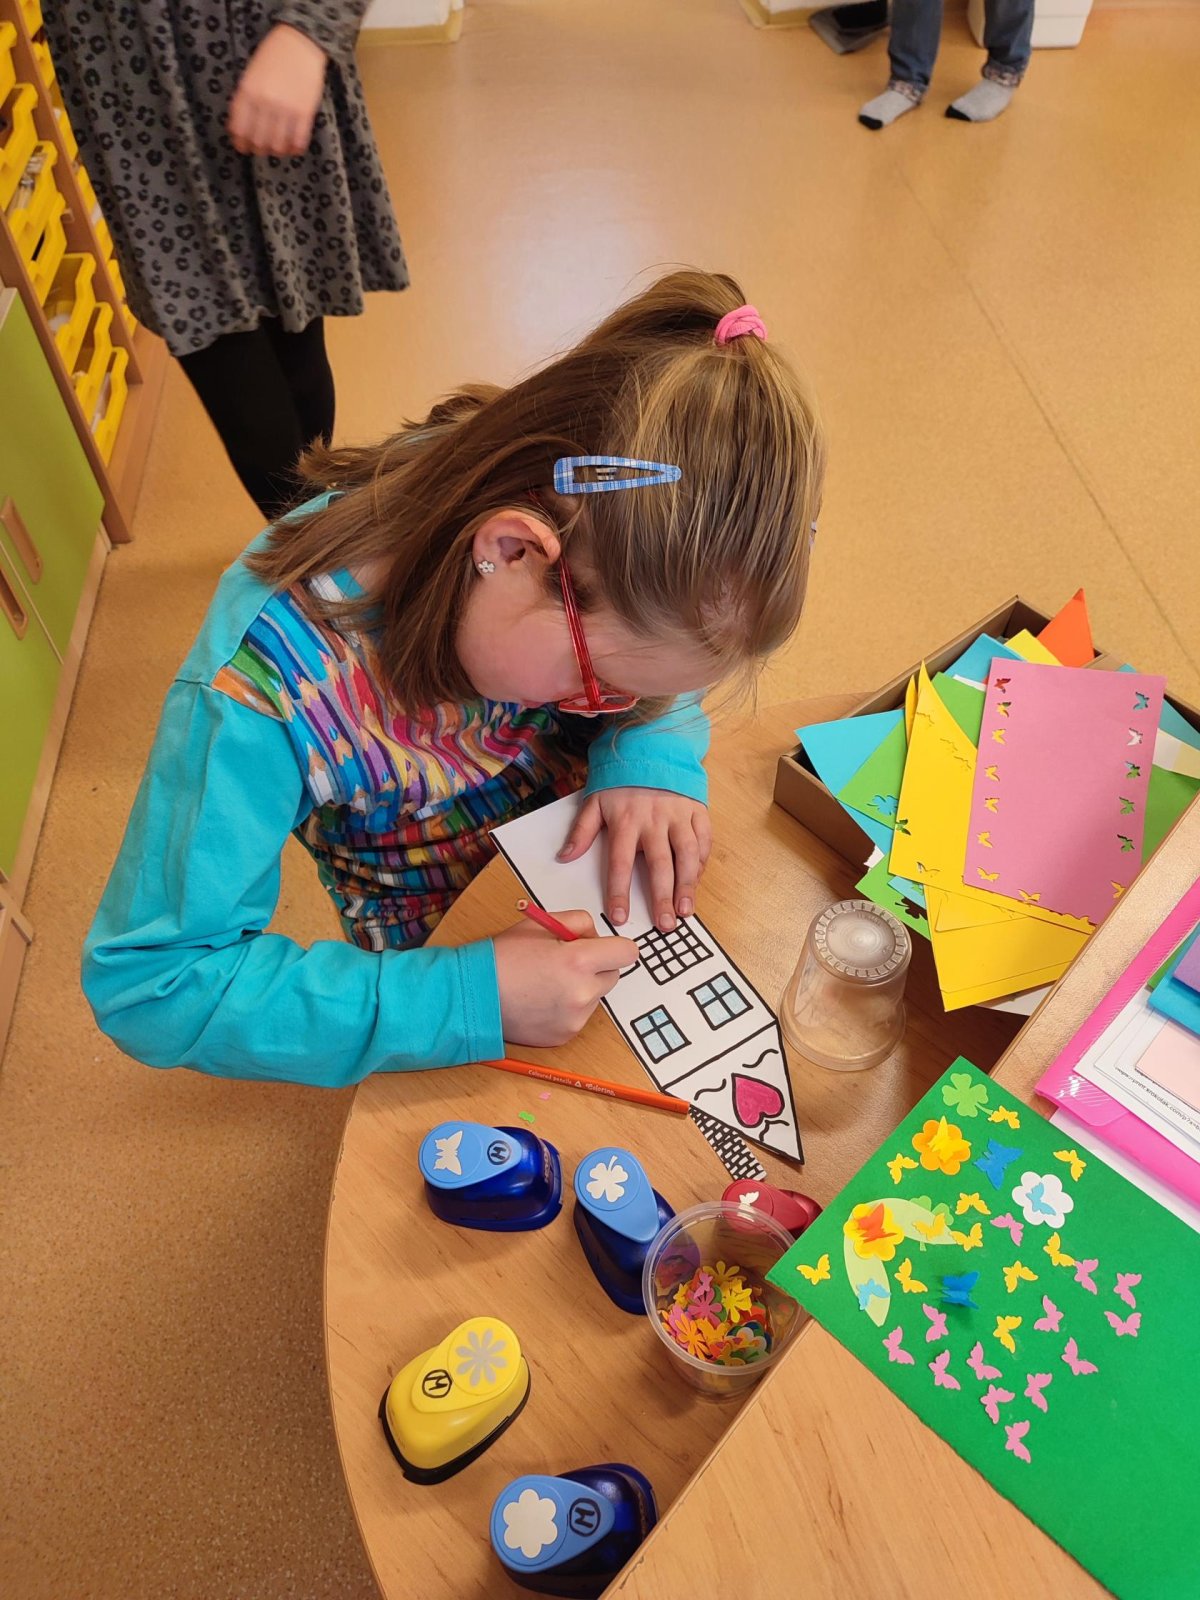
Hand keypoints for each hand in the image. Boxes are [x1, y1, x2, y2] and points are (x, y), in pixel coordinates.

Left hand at [228, 25, 326, 156]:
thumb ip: (245, 99)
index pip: (239, 129)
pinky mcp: (305, 113)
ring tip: (278, 148)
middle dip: (258, 149)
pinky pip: (298, 141)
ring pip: (277, 145)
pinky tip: (293, 146)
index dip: (240, 143)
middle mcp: (265, 103)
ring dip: (276, 151)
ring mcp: (286, 109)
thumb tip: (242, 128)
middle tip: (261, 149)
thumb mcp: (250, 75)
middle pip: (258, 141)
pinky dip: (294, 149)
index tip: (243, 148)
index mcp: (247, 92)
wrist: (300, 43)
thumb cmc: (272, 56)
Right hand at [493, 911, 637, 1047]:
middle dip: (597, 966)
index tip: (602, 947)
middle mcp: (582, 993)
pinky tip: (541, 1001)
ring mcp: (575, 1018)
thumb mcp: (539, 924)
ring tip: (547, 982)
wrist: (473, 996)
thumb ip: (576, 922)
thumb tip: (594, 935)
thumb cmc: (501, 958)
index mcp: (578, 961)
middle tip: (566, 961)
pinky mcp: (565, 1035)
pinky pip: (579, 1016)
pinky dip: (567, 1008)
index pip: (627, 953)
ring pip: (595, 996)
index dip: (614, 947)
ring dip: (581, 988)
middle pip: (614, 975)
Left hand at [558, 789, 711, 932]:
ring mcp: (678, 815)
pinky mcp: (697, 810)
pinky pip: (703, 839)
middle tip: (665, 925)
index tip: (621, 917)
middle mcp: (654, 820)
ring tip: (686, 910)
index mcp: (625, 821)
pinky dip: (702, 862)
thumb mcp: (594, 801)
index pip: (620, 863)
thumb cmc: (620, 782)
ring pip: (687, 854)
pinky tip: (697, 881)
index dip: (620, 891)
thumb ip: (581, 831)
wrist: (650, 747)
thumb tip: (564, 857)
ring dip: (688, 885)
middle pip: (659, 864)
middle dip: (662, 897)